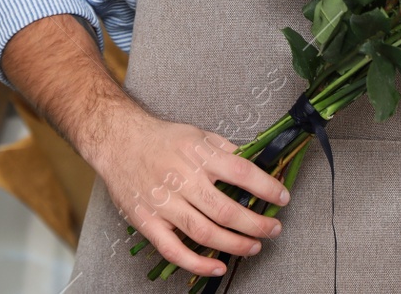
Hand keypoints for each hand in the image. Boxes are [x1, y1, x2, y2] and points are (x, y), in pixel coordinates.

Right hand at [91, 109, 290, 277]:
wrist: (118, 141)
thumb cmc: (161, 138)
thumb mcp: (197, 133)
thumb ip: (225, 150)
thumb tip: (257, 166)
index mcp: (197, 153)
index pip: (241, 172)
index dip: (266, 187)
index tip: (282, 198)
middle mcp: (182, 178)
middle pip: (226, 209)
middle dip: (256, 224)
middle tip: (273, 228)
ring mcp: (163, 203)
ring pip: (205, 232)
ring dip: (235, 244)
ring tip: (254, 246)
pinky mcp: (147, 221)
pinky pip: (173, 250)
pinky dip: (197, 263)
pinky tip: (218, 267)